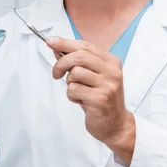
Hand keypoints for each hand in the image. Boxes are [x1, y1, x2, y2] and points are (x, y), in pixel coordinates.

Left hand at [46, 36, 134, 152]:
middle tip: (56, 74)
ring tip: (78, 92)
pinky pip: (74, 90)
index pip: (85, 46)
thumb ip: (77, 62)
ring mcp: (107, 85)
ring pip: (75, 73)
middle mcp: (112, 71)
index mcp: (111, 62)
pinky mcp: (100, 99)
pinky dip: (72, 96)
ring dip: (69, 84)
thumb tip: (57, 49)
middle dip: (61, 63)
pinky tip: (81, 101)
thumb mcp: (92, 77)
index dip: (65, 43)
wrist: (116, 124)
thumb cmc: (102, 99)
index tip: (50, 42)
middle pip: (79, 56)